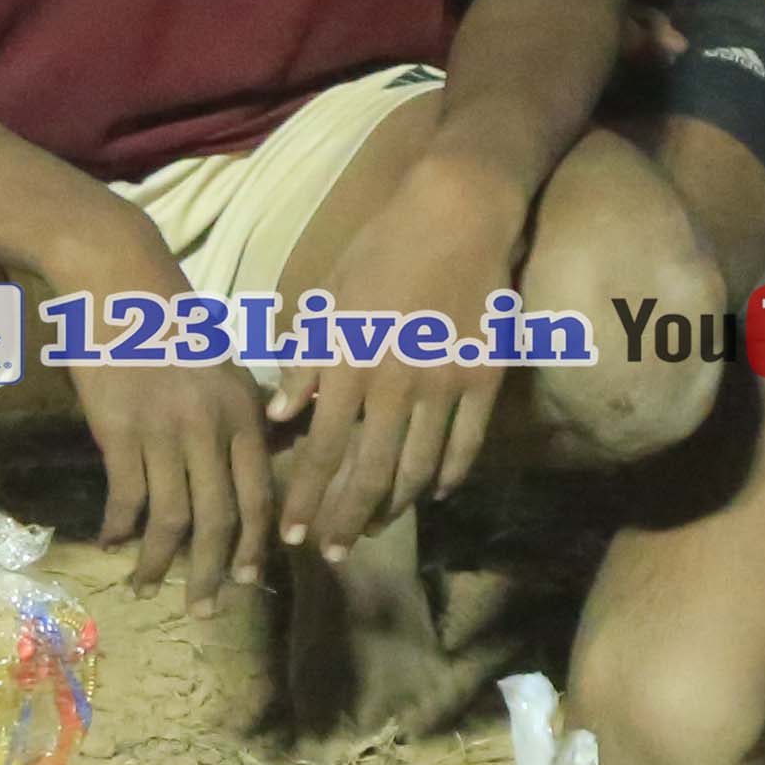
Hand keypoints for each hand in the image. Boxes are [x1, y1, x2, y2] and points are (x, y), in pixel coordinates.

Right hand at [74, 270, 280, 593]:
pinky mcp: (120, 431)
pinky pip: (127, 497)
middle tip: (203, 611)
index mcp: (245, 414)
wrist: (121, 283)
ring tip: (147, 589)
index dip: (252, 547)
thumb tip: (260, 465)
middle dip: (212, 574)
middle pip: (219, 520)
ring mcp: (165, 432)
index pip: (258, 497)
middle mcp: (212, 429)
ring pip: (172, 520)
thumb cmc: (174, 323)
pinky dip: (120, 529)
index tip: (244, 581)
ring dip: (160, 564)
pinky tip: (111, 544)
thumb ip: (243, 416)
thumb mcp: (226, 365)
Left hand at [267, 171, 524, 556]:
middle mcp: (396, 382)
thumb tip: (279, 415)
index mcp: (350, 360)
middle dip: (346, 520)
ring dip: (393, 507)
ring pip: (417, 467)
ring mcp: (445, 384)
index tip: (293, 534)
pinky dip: (446, 476)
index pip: (323, 449)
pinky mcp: (485, 379)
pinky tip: (431, 493)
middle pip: (369, 471)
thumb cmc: (382, 248)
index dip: (308, 498)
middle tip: (333, 552)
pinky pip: (466, 446)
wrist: (458, 212)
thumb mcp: (329, 296)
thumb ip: (305, 359)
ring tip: (376, 528)